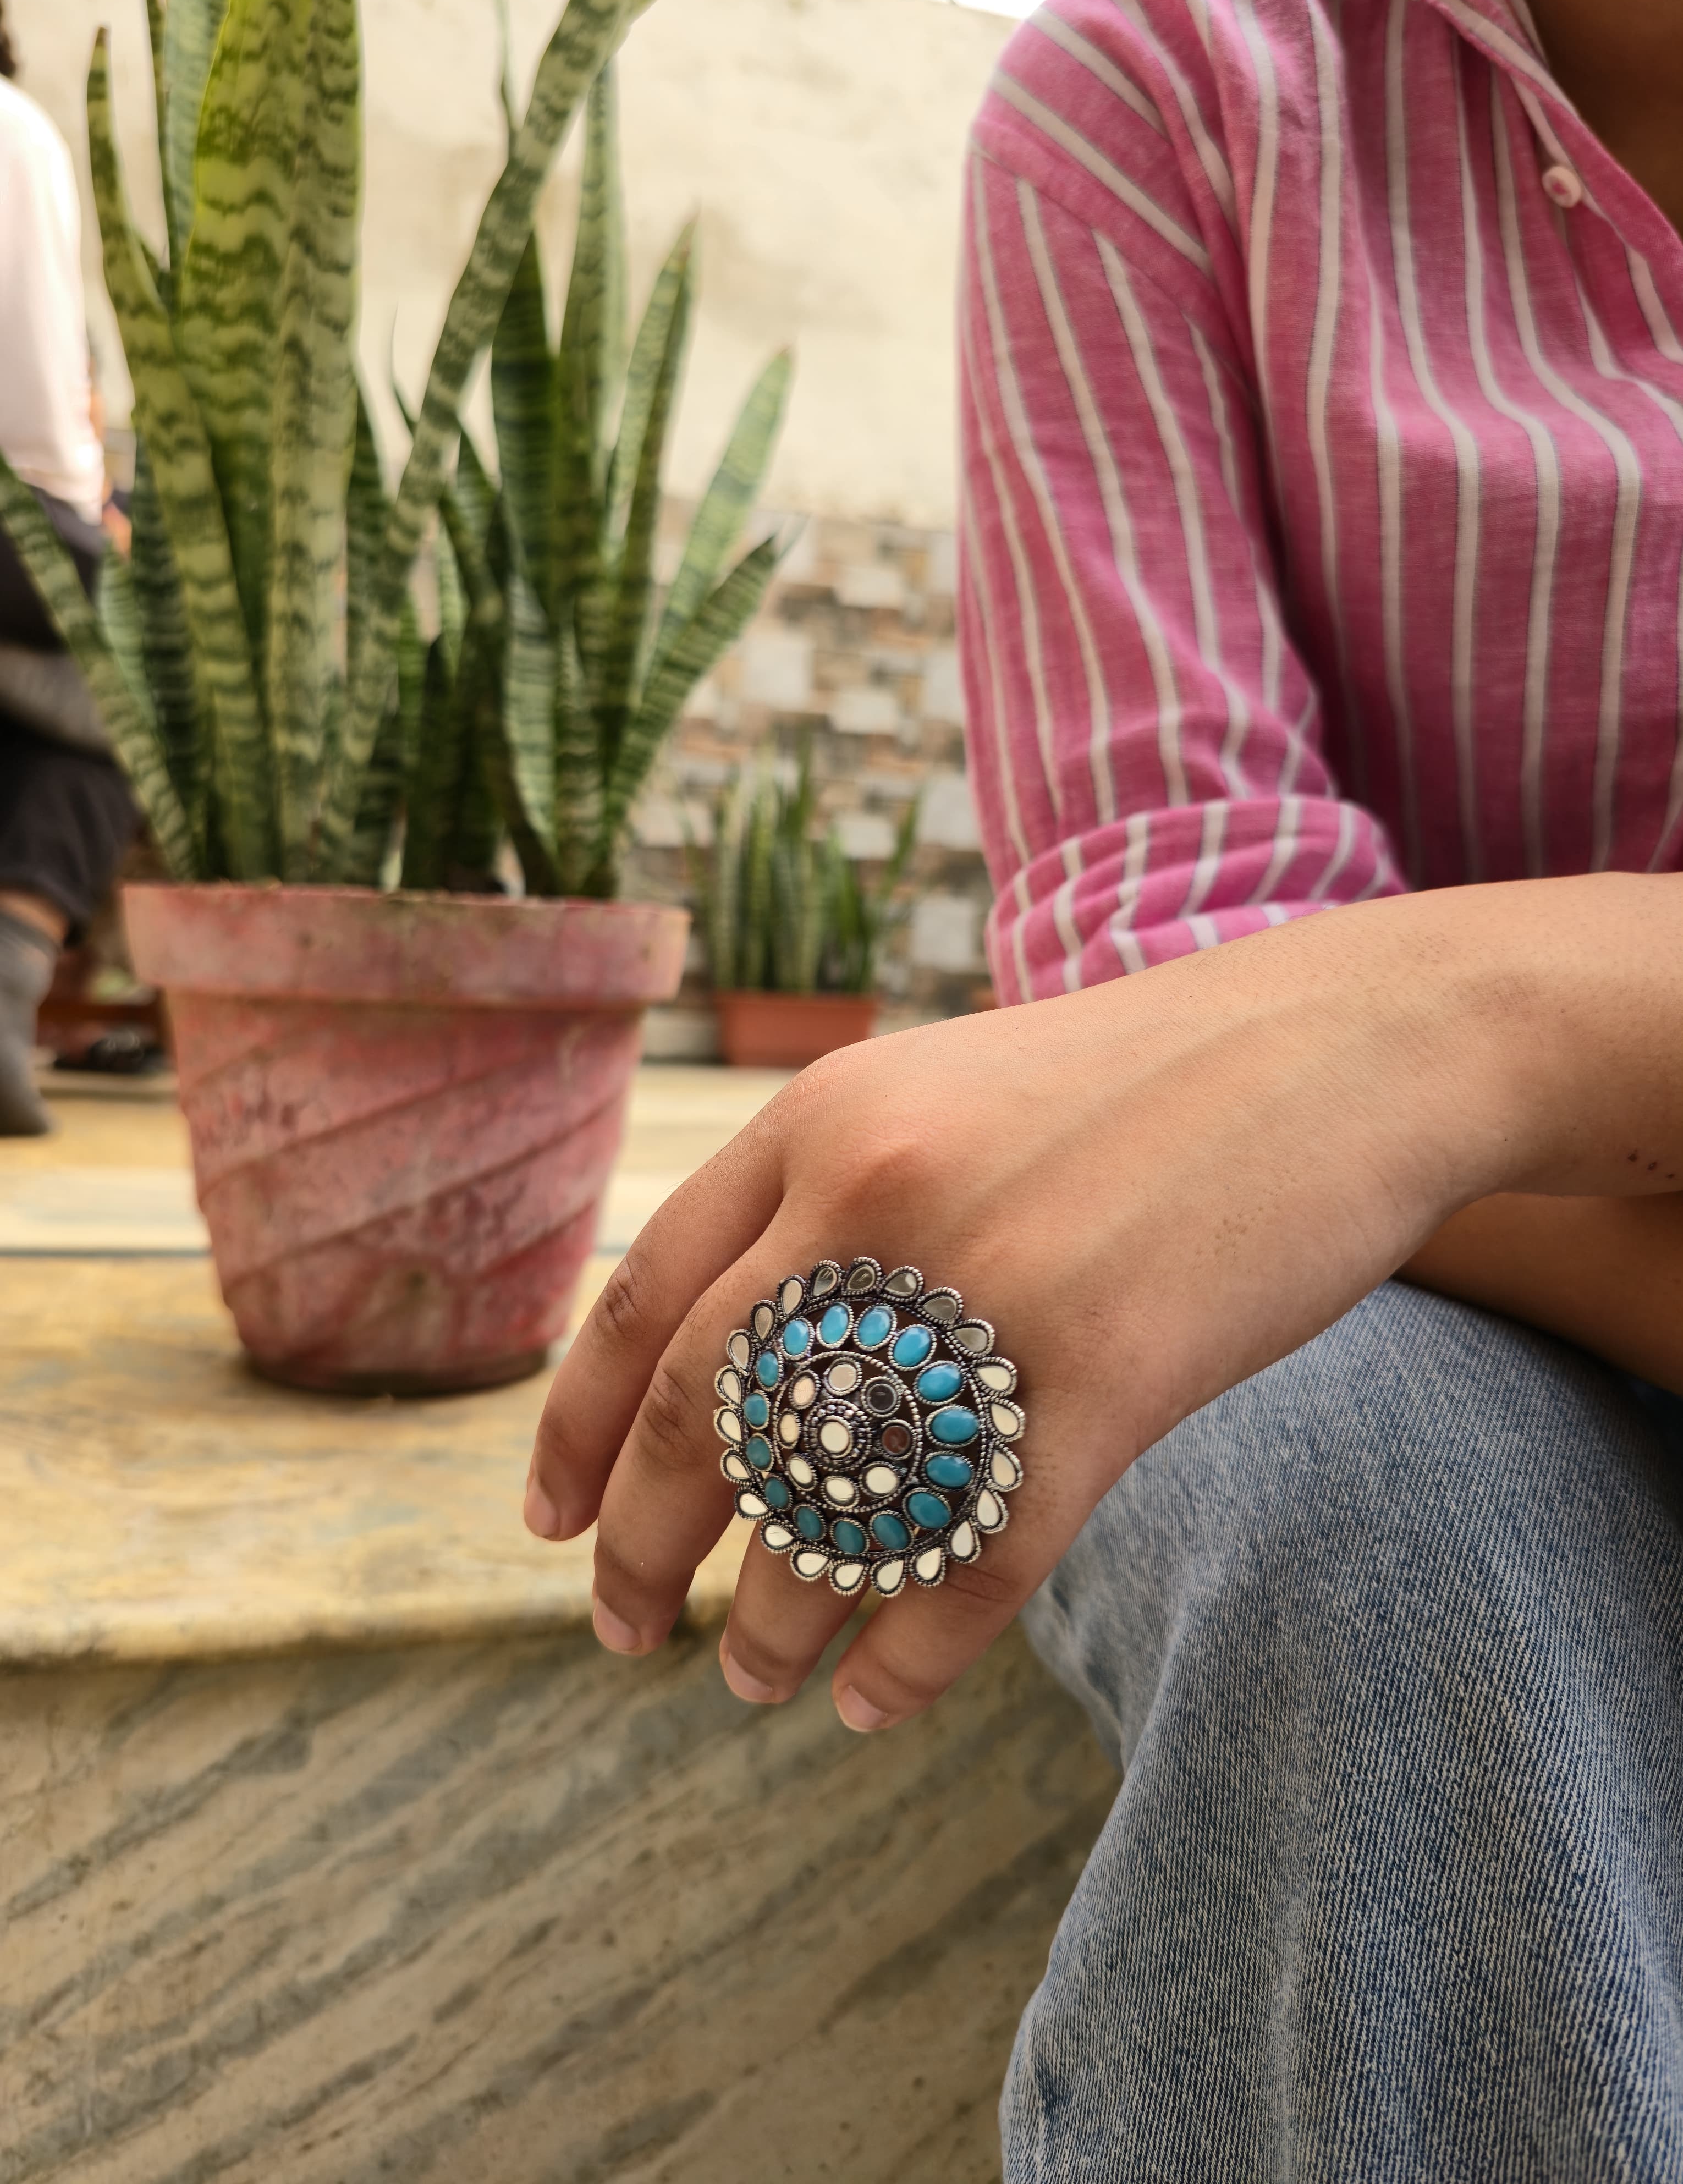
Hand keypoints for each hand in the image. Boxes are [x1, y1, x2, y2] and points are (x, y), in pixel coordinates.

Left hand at [524, 875, 1682, 1728]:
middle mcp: (874, 1200)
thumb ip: (835, 1197)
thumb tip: (744, 1360)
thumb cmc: (1143, 1085)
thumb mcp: (945, 1094)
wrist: (1343, 1047)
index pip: (645, 1300)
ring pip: (826, 1506)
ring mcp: (989, 1290)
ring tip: (748, 1682)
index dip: (581, 1430)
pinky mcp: (1108, 1378)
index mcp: (823, 1119)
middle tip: (625, 1636)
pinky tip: (877, 1701)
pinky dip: (907, 1655)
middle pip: (705, 1416)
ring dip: (770, 1620)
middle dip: (643, 1549)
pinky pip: (970, 1563)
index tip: (552, 1527)